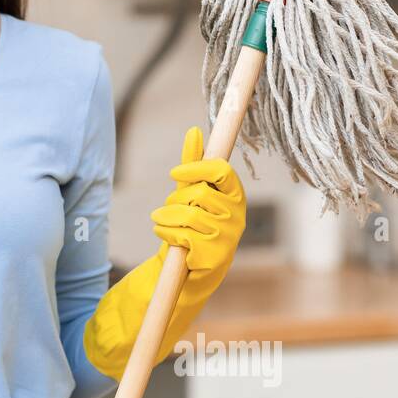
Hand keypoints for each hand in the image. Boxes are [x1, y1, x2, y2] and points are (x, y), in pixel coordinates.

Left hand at [150, 125, 245, 283]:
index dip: (196, 168)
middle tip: (167, 207)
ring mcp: (228, 236)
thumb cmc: (194, 223)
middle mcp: (237, 215)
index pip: (222, 170)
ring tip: (160, 219)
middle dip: (176, 198)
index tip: (174, 171)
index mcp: (235, 195)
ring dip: (166, 216)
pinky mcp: (215, 255)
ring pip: (189, 214)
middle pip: (199, 193)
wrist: (194, 267)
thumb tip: (193, 131)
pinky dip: (166, 232)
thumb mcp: (192, 191)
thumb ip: (193, 164)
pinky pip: (183, 235)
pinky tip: (164, 234)